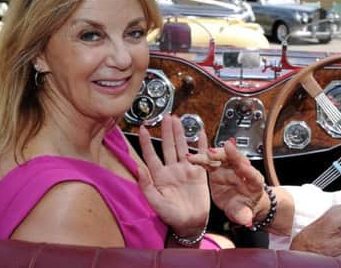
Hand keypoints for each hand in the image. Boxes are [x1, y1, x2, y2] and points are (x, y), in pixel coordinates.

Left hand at [137, 114, 208, 237]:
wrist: (191, 223)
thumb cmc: (171, 216)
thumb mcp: (156, 202)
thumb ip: (146, 186)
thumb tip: (138, 168)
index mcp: (159, 176)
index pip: (151, 155)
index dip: (146, 142)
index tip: (143, 128)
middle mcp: (172, 170)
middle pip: (168, 146)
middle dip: (167, 131)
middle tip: (166, 116)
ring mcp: (186, 170)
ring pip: (182, 147)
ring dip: (180, 133)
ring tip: (178, 119)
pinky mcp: (199, 173)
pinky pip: (201, 155)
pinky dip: (202, 143)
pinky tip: (201, 132)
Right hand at [188, 139, 265, 226]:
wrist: (241, 203)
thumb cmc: (245, 207)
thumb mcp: (244, 213)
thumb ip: (244, 215)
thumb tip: (246, 221)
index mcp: (254, 182)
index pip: (252, 174)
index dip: (247, 170)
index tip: (243, 165)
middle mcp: (243, 170)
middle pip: (238, 159)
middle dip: (230, 154)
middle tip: (219, 153)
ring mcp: (230, 167)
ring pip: (224, 156)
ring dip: (214, 154)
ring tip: (203, 154)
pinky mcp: (218, 167)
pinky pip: (210, 161)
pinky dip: (201, 158)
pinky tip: (192, 158)